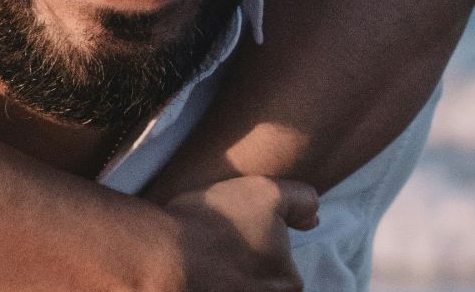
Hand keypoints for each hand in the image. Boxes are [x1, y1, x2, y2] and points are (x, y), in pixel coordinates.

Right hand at [160, 175, 316, 291]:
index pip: (284, 271)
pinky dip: (205, 283)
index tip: (238, 237)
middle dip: (245, 270)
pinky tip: (191, 270)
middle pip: (261, 284)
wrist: (161, 254)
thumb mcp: (267, 192)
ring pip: (238, 287)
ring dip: (225, 278)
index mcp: (287, 283)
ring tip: (202, 257)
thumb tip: (313, 218)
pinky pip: (211, 289)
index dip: (263, 250)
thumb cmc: (215, 223)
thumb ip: (302, 200)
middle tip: (220, 248)